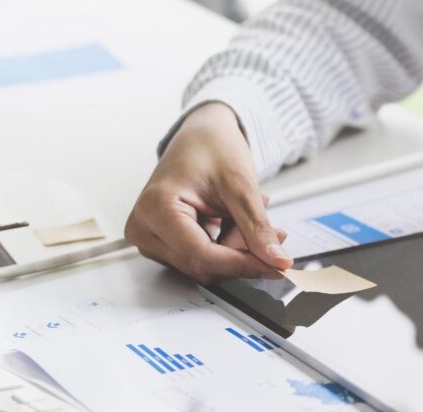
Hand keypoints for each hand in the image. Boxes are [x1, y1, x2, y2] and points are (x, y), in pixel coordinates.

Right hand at [125, 103, 291, 282]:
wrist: (201, 135)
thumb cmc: (211, 147)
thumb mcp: (240, 184)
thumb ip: (257, 227)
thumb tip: (276, 260)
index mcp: (155, 207)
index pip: (200, 255)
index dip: (242, 264)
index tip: (276, 267)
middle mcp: (145, 228)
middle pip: (202, 265)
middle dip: (242, 255)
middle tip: (275, 234)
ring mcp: (152, 238)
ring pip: (206, 266)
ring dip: (237, 248)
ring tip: (252, 214)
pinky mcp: (165, 243)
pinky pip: (203, 259)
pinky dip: (229, 245)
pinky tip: (237, 220)